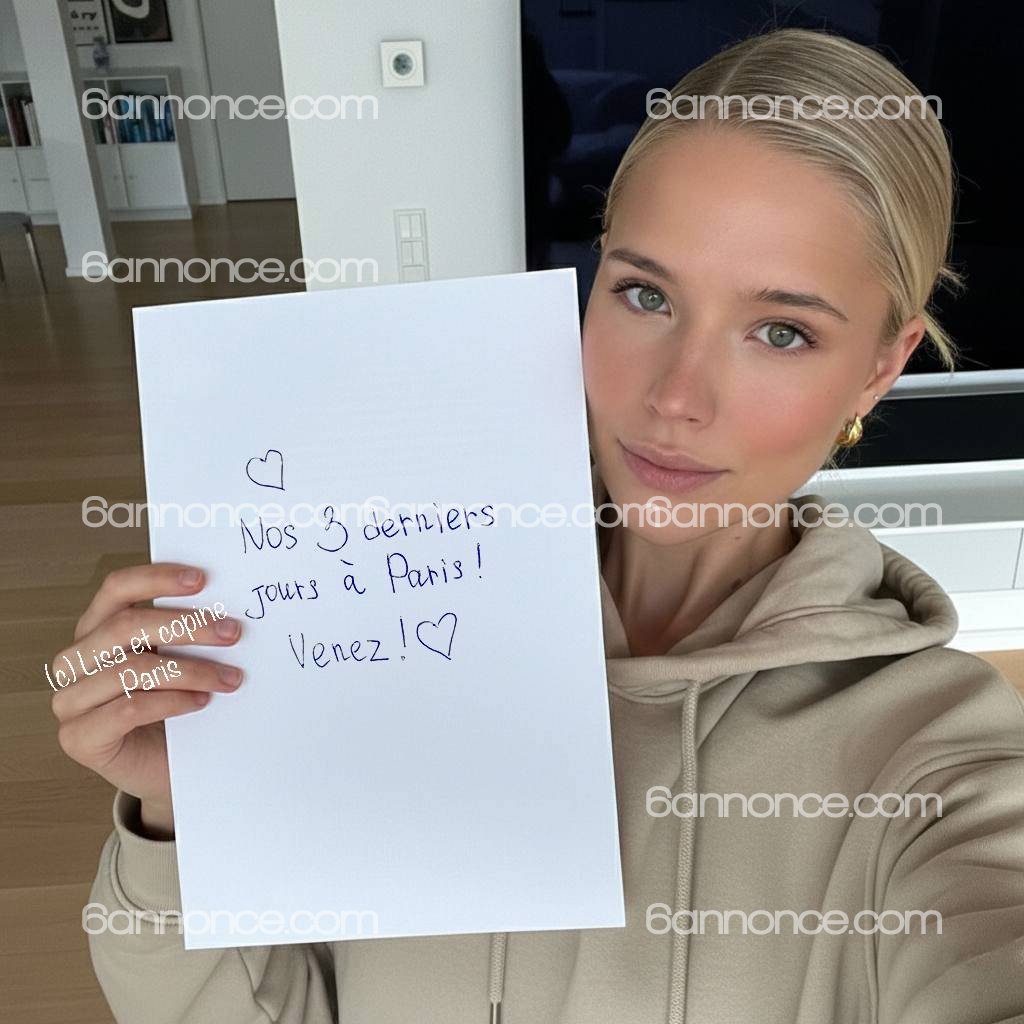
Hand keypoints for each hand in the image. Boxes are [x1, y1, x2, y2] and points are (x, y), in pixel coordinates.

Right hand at [50, 564, 243, 836]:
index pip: (117, 589)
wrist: (168, 770)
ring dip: (191, 670)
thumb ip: (186, 634)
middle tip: (232, 633)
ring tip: (230, 679)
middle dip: (187, 626)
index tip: (202, 580)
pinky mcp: (78, 738)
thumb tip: (225, 607)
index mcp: (97, 628)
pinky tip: (201, 702)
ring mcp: (70, 700)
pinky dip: (172, 702)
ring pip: (131, 669)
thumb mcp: (180, 660)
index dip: (157, 579)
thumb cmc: (176, 707)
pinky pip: (128, 709)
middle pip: (125, 626)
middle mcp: (75, 660)